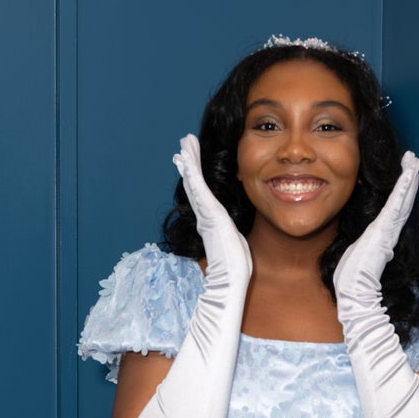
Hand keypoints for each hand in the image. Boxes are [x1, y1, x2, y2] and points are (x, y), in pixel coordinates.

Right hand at [173, 134, 251, 283]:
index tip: (189, 164)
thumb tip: (232, 234)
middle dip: (189, 164)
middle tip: (183, 147)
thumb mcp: (235, 242)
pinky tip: (187, 157)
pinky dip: (192, 170)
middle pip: (194, 184)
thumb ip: (231, 233)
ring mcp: (205, 212)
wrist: (231, 275)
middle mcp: (204, 214)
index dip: (194, 178)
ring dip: (189, 160)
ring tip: (185, 142)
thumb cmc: (235, 264)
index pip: (201, 194)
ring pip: (194, 181)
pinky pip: (198, 186)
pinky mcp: (208, 211)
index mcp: (211, 220)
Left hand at [333, 151, 418, 295]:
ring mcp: (388, 229)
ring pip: (402, 198)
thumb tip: (369, 245)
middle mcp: (388, 230)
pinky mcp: (385, 228)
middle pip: (402, 199)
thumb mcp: (356, 254)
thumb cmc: (351, 278)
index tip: (405, 175)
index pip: (394, 208)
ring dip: (409, 178)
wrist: (354, 291)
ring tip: (415, 159)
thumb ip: (364, 246)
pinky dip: (404, 188)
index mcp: (381, 235)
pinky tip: (410, 173)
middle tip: (414, 158)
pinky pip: (397, 203)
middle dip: (409, 179)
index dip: (401, 191)